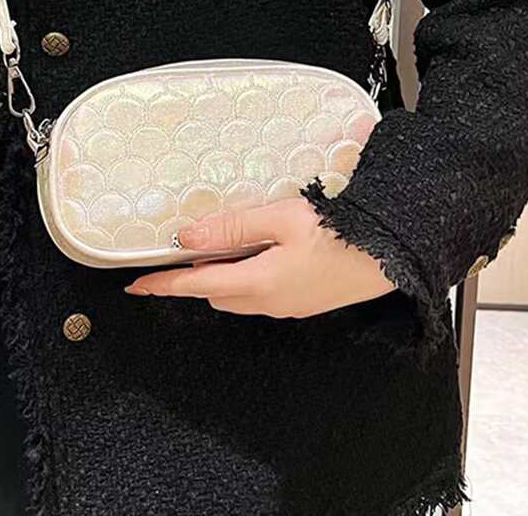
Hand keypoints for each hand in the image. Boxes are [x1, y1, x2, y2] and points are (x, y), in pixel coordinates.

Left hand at [124, 197, 396, 317]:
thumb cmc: (339, 234)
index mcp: (257, 283)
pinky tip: (257, 255)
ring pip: (237, 295)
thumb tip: (186, 238)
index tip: (136, 285)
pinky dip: (245, 278)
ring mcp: (287, 306)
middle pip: (214, 292)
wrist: (391, 254)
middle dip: (193, 276)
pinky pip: (260, 295)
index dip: (163, 284)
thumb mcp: (279, 220)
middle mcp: (268, 302)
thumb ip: (231, 228)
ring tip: (219, 248)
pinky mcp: (303, 302)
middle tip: (182, 252)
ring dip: (221, 276)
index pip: (194, 285)